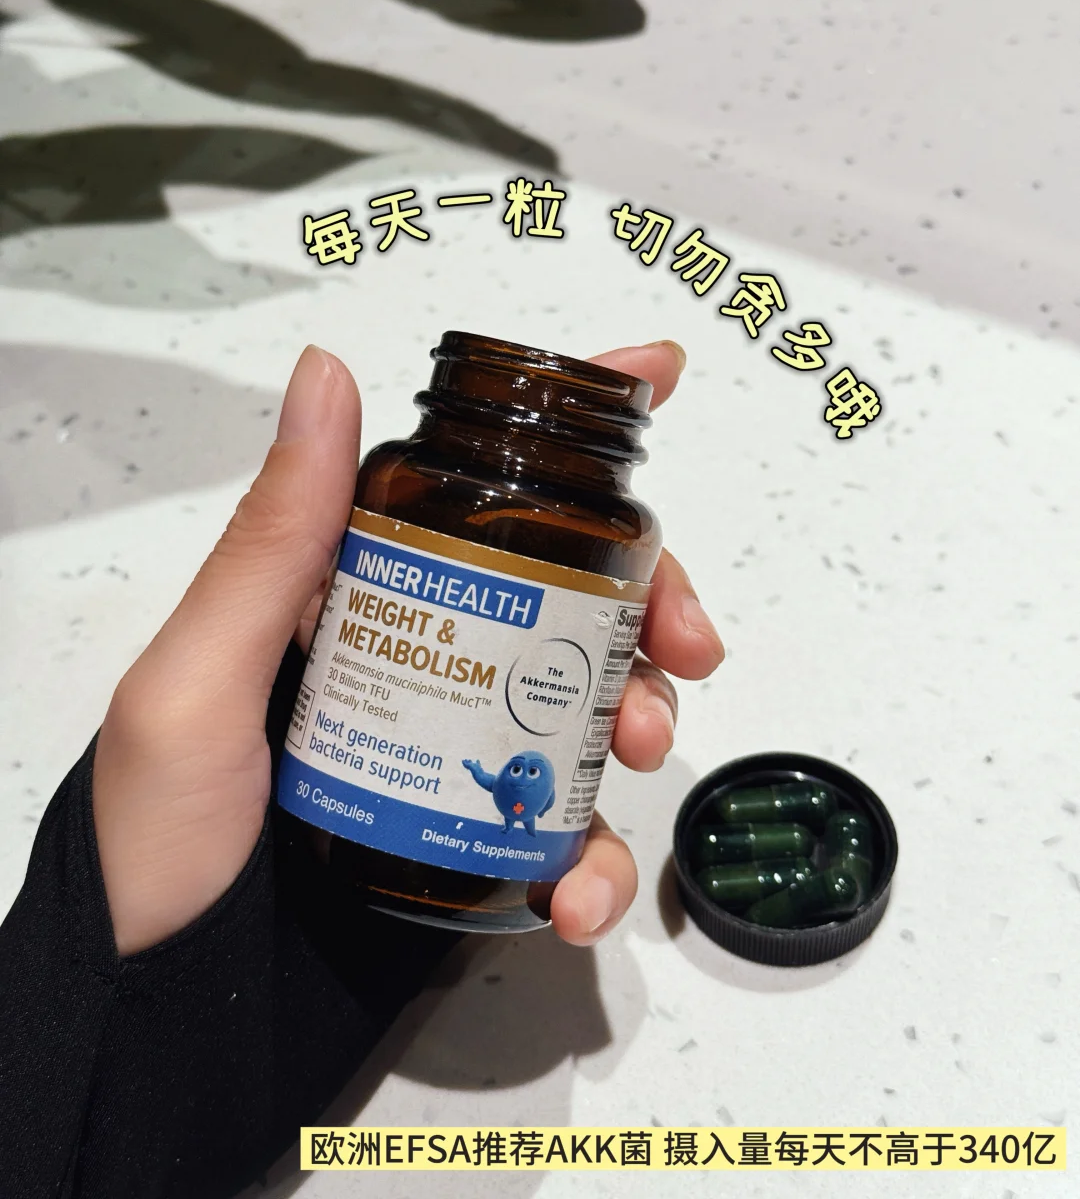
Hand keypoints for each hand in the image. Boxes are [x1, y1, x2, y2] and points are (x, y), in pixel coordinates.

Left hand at [92, 342, 723, 955]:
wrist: (166, 1010)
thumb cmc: (159, 839)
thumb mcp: (200, 679)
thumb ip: (275, 539)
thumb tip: (327, 374)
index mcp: (359, 592)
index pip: (475, 488)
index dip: (576, 431)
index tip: (660, 378)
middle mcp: (419, 654)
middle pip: (571, 595)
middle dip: (648, 606)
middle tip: (682, 651)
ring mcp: (453, 747)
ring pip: (590, 706)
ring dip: (641, 723)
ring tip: (638, 758)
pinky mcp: (475, 835)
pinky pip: (567, 834)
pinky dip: (597, 863)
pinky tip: (579, 898)